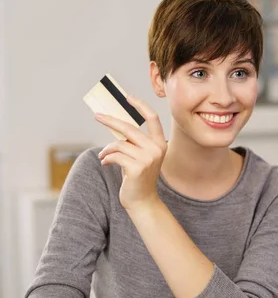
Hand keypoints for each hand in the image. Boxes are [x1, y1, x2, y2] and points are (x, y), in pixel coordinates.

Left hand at [96, 96, 166, 211]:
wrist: (142, 200)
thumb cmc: (138, 176)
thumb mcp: (139, 155)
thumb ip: (132, 141)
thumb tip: (114, 123)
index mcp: (160, 143)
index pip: (152, 118)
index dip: (140, 105)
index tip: (127, 97)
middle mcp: (156, 149)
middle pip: (129, 127)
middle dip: (111, 120)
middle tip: (98, 116)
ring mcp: (148, 159)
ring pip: (119, 144)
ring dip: (107, 149)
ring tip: (103, 156)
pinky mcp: (137, 168)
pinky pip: (115, 155)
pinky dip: (107, 158)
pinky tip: (105, 163)